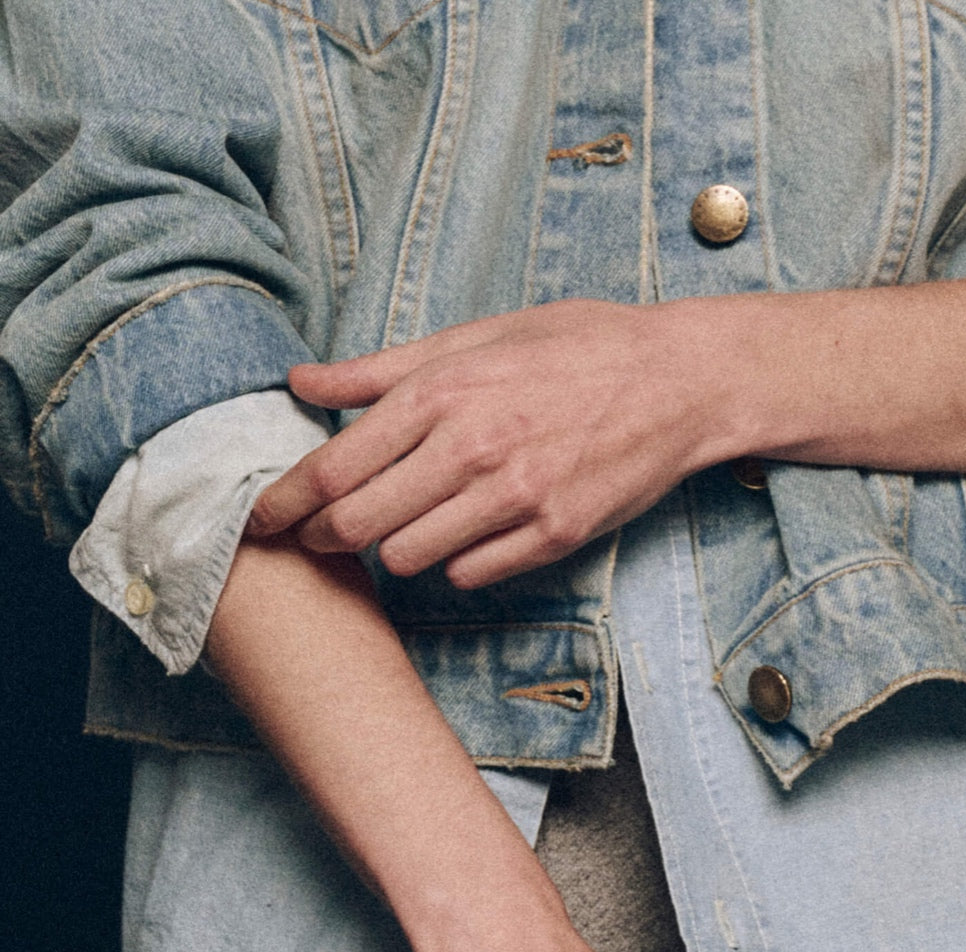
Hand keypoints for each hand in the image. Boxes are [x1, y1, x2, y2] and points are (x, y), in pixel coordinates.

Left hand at [247, 299, 733, 586]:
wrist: (678, 380)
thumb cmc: (576, 348)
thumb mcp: (477, 337)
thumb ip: (383, 370)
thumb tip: (301, 383)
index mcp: (443, 393)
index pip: (333, 468)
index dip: (283, 504)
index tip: (259, 522)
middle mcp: (473, 449)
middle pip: (360, 524)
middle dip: (326, 536)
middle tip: (318, 535)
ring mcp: (515, 498)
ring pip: (410, 557)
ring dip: (393, 549)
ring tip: (404, 526)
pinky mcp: (554, 535)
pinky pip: (470, 572)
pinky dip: (454, 561)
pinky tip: (465, 533)